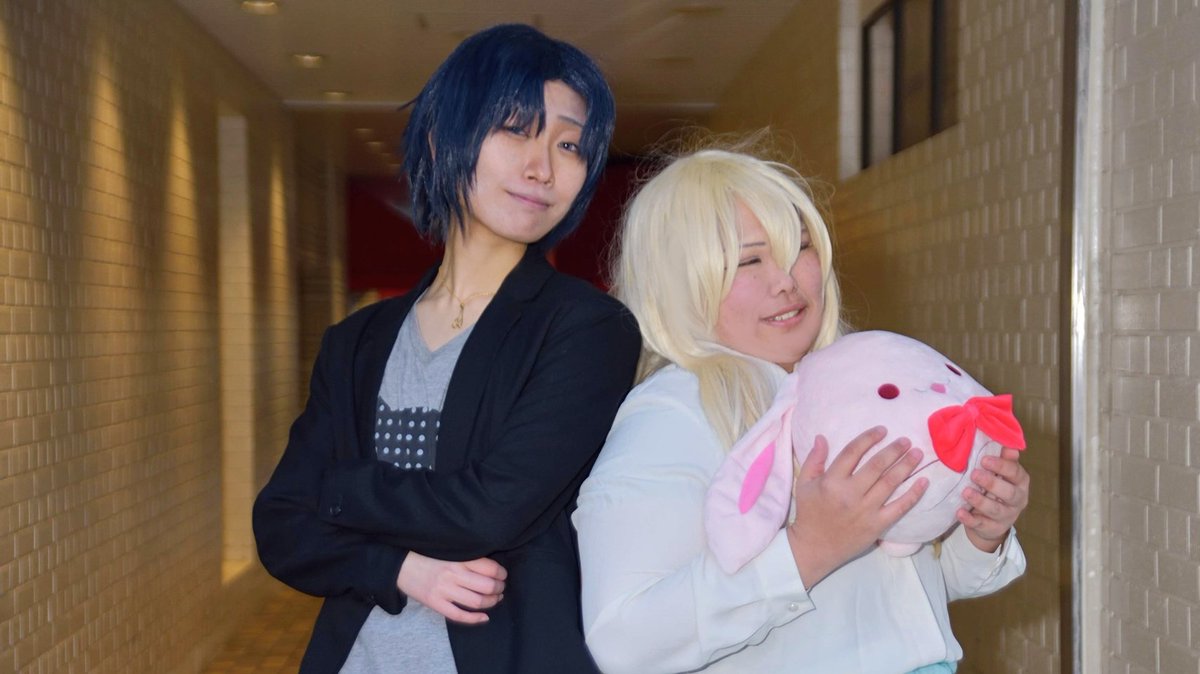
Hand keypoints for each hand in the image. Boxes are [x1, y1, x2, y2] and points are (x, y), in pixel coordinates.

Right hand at [395, 552, 506, 623]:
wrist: (400, 565)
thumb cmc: (427, 557)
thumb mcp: (449, 551)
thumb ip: (467, 558)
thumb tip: (491, 568)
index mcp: (458, 559)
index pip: (489, 568)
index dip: (501, 573)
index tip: (503, 575)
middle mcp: (452, 574)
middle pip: (487, 586)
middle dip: (499, 589)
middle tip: (501, 588)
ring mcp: (444, 590)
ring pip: (477, 601)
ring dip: (491, 602)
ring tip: (495, 599)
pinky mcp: (435, 603)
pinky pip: (459, 615)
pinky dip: (475, 619)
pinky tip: (484, 618)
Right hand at [786, 426, 928, 586]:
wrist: (814, 548)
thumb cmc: (809, 514)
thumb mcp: (804, 484)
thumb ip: (813, 460)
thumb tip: (822, 437)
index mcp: (831, 482)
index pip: (852, 453)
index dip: (868, 438)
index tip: (882, 430)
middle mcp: (850, 494)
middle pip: (876, 466)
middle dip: (893, 450)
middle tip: (906, 440)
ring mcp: (866, 510)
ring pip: (890, 483)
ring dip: (906, 466)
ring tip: (917, 453)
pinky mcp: (877, 525)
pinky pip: (899, 507)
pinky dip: (913, 494)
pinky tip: (923, 481)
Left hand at [957, 447, 1029, 552]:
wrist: (992, 520)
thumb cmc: (996, 488)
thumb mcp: (1001, 472)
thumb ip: (1003, 459)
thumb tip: (1007, 442)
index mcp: (1020, 482)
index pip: (1015, 473)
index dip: (1001, 466)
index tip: (984, 460)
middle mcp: (1017, 500)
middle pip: (1008, 493)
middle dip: (991, 483)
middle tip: (974, 474)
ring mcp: (1006, 516)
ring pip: (995, 510)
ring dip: (980, 501)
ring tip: (966, 492)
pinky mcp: (992, 528)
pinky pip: (981, 525)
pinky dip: (969, 519)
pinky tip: (959, 512)